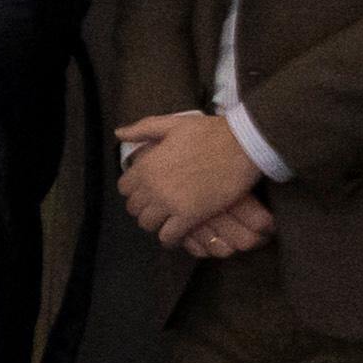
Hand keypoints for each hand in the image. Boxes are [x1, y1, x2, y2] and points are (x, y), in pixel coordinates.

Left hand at [112, 109, 267, 245]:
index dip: (135, 191)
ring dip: (155, 223)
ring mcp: (170, 203)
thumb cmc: (210, 132)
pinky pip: (168, 236)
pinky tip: (177, 234)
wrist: (244, 144)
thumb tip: (119, 133)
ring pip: (148, 224)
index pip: (124, 188)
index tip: (147, 191)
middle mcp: (152, 186)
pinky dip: (170, 237)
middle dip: (144, 208)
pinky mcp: (190, 215)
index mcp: (146, 165)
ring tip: (167, 220)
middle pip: (134, 208)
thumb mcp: (173, 124)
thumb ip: (143, 129)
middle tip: (158, 207)